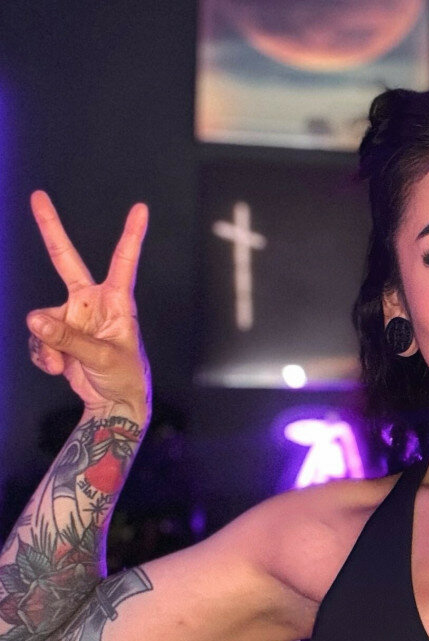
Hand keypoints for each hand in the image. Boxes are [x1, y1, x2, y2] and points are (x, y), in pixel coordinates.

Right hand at [26, 191, 150, 419]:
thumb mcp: (102, 358)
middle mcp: (92, 302)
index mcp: (116, 302)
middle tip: (38, 197)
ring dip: (48, 344)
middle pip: (66, 260)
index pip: (124, 262)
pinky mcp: (57, 334)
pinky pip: (38, 338)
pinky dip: (44, 356)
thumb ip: (68, 338)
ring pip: (41, 318)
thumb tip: (34, 319)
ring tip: (66, 364)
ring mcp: (72, 317)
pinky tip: (60, 368)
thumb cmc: (124, 376)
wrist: (113, 403)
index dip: (132, 235)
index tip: (141, 208)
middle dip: (51, 229)